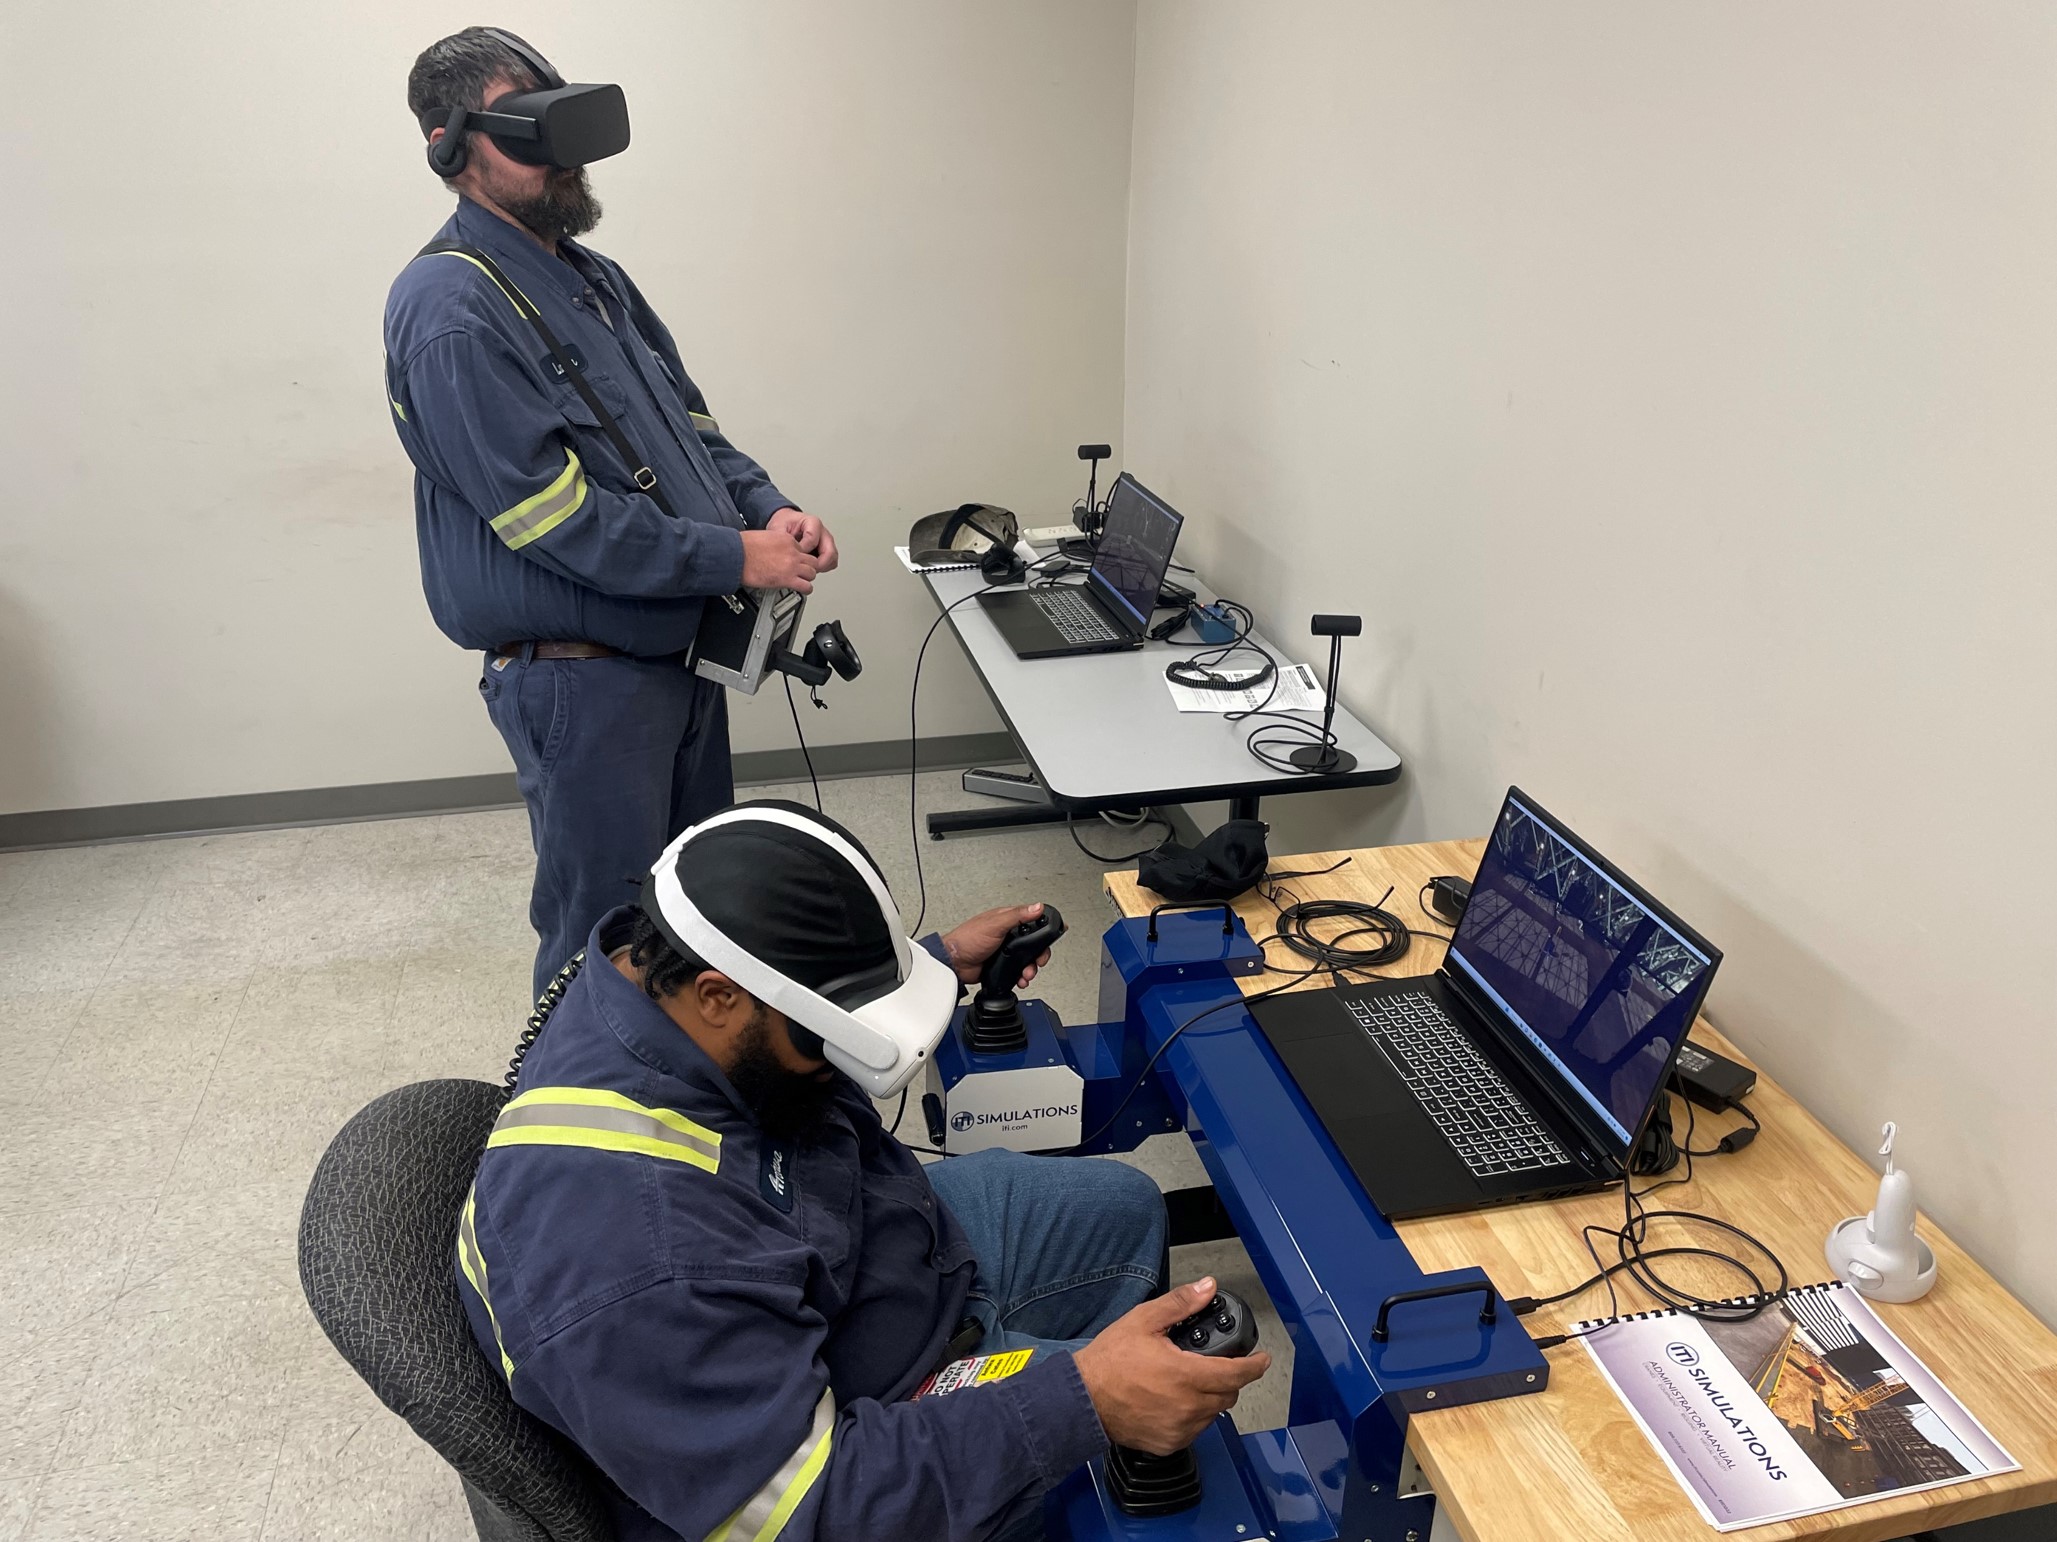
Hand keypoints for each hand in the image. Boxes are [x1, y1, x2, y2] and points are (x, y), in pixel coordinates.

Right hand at [741, 529, 819, 593]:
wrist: (737, 554)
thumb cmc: (743, 546)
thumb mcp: (763, 536)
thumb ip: (773, 543)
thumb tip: (772, 549)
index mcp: (786, 539)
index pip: (801, 549)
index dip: (798, 557)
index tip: (794, 562)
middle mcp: (792, 551)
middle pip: (811, 560)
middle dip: (807, 567)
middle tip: (802, 572)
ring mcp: (791, 565)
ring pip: (812, 573)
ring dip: (807, 578)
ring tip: (803, 581)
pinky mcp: (787, 579)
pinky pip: (806, 586)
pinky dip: (806, 589)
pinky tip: (802, 590)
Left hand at [766, 508, 838, 572]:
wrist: (787, 524)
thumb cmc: (785, 524)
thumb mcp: (779, 527)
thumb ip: (784, 539)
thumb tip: (790, 553)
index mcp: (813, 523)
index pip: (813, 540)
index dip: (802, 551)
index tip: (794, 556)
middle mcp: (823, 532)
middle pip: (829, 552)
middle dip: (817, 564)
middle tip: (805, 569)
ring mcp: (827, 542)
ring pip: (832, 559)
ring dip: (822, 567)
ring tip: (807, 569)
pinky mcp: (827, 550)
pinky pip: (831, 563)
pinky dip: (822, 568)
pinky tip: (810, 568)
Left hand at [939, 903, 1050, 986]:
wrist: (955, 964)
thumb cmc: (968, 939)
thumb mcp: (995, 924)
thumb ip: (1017, 915)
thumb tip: (1037, 906)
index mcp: (1007, 920)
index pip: (1032, 921)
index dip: (1044, 928)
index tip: (1052, 936)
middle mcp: (1008, 935)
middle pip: (1033, 944)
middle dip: (1038, 954)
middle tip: (1038, 961)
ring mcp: (1006, 951)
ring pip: (1027, 959)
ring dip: (1030, 968)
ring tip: (1026, 974)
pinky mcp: (1002, 965)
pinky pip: (1018, 971)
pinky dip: (1022, 976)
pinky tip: (1020, 979)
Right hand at [1073, 1278, 1270, 1454]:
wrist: (1083, 1398)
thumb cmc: (1109, 1362)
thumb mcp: (1144, 1321)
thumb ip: (1180, 1304)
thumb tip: (1206, 1288)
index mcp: (1186, 1375)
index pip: (1236, 1374)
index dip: (1254, 1366)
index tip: (1262, 1360)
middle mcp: (1187, 1406)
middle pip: (1228, 1395)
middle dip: (1228, 1379)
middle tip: (1215, 1365)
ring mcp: (1178, 1428)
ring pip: (1212, 1414)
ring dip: (1210, 1398)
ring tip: (1188, 1382)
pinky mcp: (1168, 1443)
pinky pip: (1194, 1430)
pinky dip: (1192, 1416)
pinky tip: (1174, 1402)